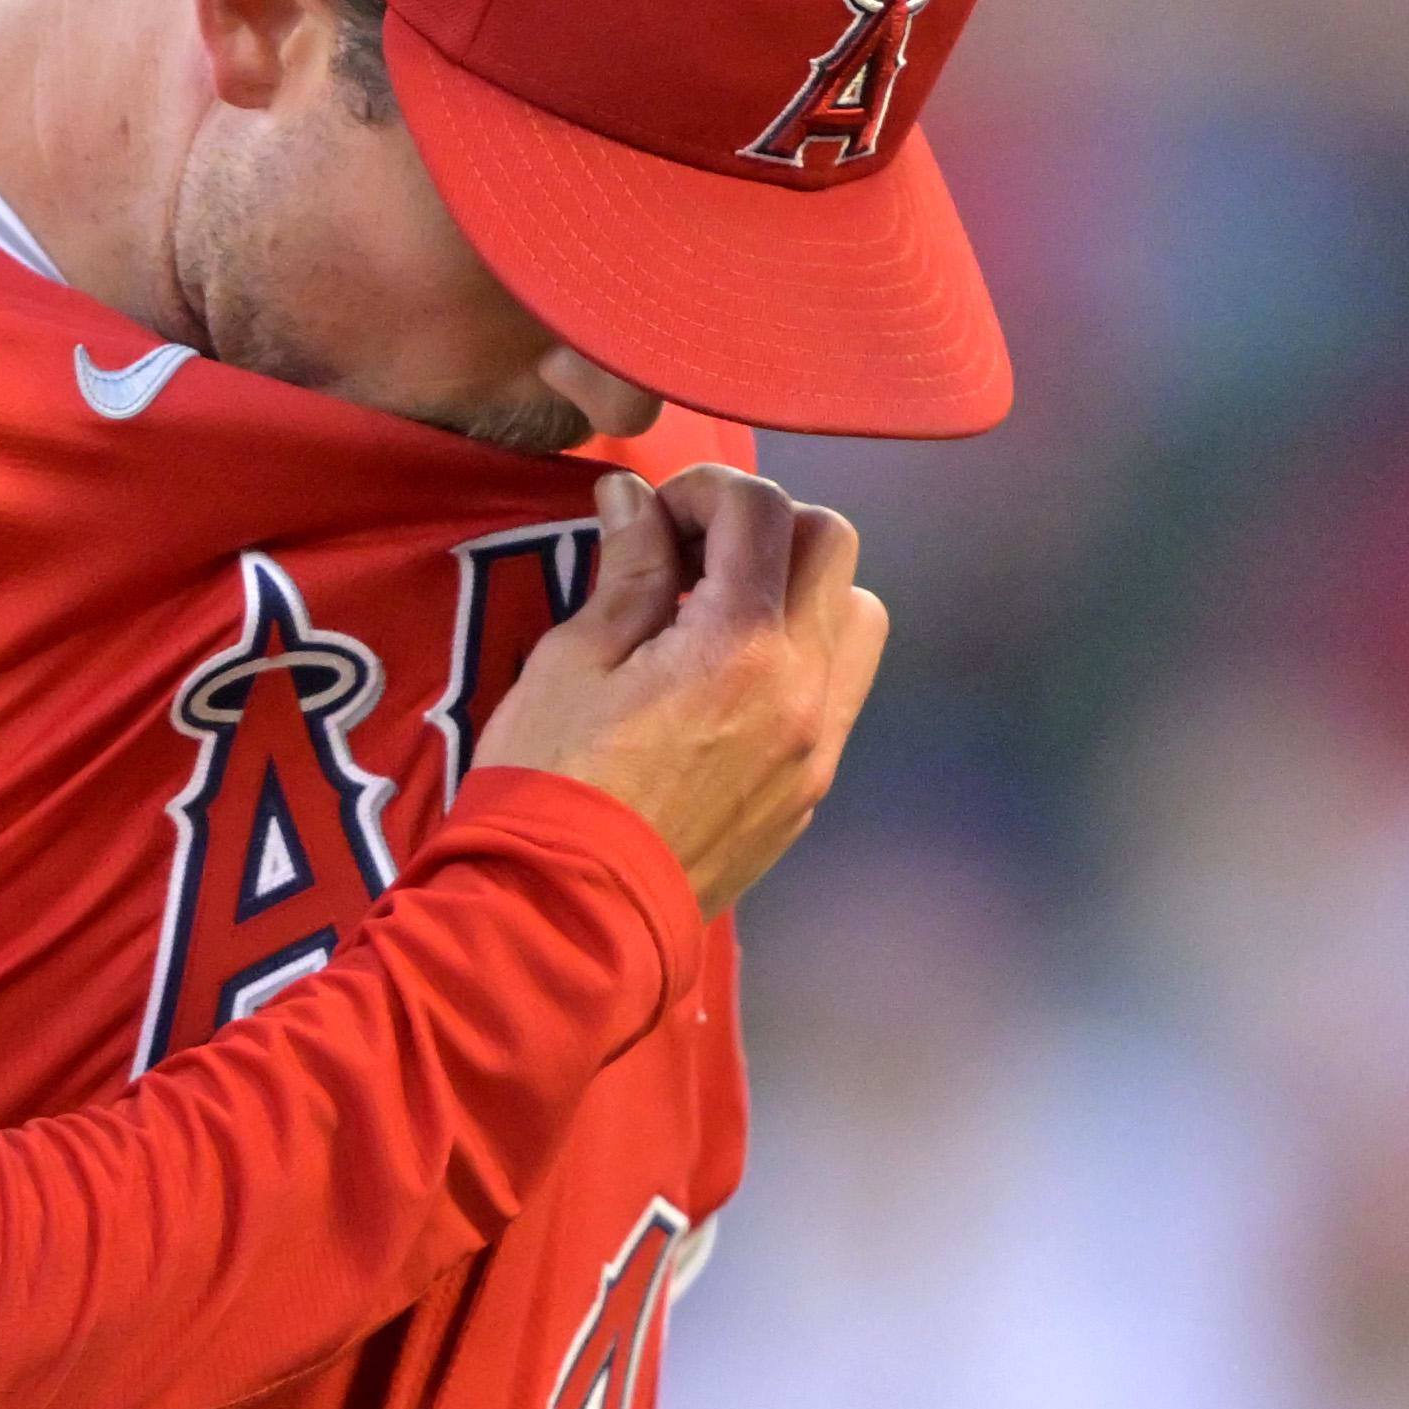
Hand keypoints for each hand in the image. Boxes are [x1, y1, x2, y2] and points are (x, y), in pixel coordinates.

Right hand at [470, 464, 887, 915]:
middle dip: (766, 527)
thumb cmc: (552, 784)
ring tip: (722, 615)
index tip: (657, 512)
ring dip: (802, 592)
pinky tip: (726, 682)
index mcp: (742, 645)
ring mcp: (817, 747)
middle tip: (694, 553)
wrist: (569, 920)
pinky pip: (836, 693)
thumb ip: (628, 570)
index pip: (762, 512)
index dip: (706, 488)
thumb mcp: (573, 660)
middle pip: (833, 548)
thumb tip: (636, 498)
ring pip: (856, 620)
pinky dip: (799, 659)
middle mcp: (804, 689)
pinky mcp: (809, 791)